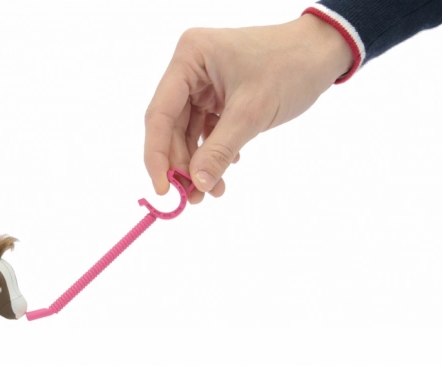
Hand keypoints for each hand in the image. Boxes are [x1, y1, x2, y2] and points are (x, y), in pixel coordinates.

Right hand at [144, 14, 352, 202]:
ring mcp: (202, 83)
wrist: (323, 53)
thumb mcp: (252, 112)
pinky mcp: (217, 96)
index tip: (162, 189)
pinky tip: (227, 168)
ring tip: (213, 191)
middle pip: (171, 126)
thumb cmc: (290, 68)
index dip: (157, 155)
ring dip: (199, 163)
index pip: (160, 114)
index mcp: (189, 58)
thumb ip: (219, 150)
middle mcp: (189, 69)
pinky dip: (213, 151)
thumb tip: (197, 185)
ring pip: (188, 132)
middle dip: (183, 163)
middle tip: (193, 197)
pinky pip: (205, 130)